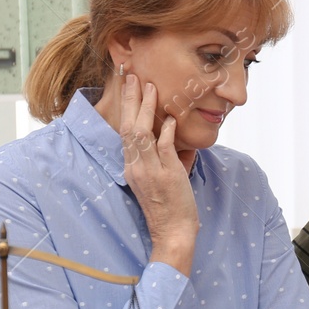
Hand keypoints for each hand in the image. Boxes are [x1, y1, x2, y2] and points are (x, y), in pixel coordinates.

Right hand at [119, 74, 197, 273]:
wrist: (173, 233)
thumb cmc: (169, 208)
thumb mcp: (164, 181)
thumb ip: (171, 159)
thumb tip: (183, 142)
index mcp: (131, 167)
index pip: (125, 132)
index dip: (127, 109)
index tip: (129, 87)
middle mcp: (136, 167)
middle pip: (128, 126)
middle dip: (131, 100)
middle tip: (132, 76)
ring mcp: (150, 171)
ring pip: (142, 133)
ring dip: (146, 108)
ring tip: (150, 87)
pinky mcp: (167, 175)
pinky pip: (163, 148)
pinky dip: (166, 131)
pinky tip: (170, 118)